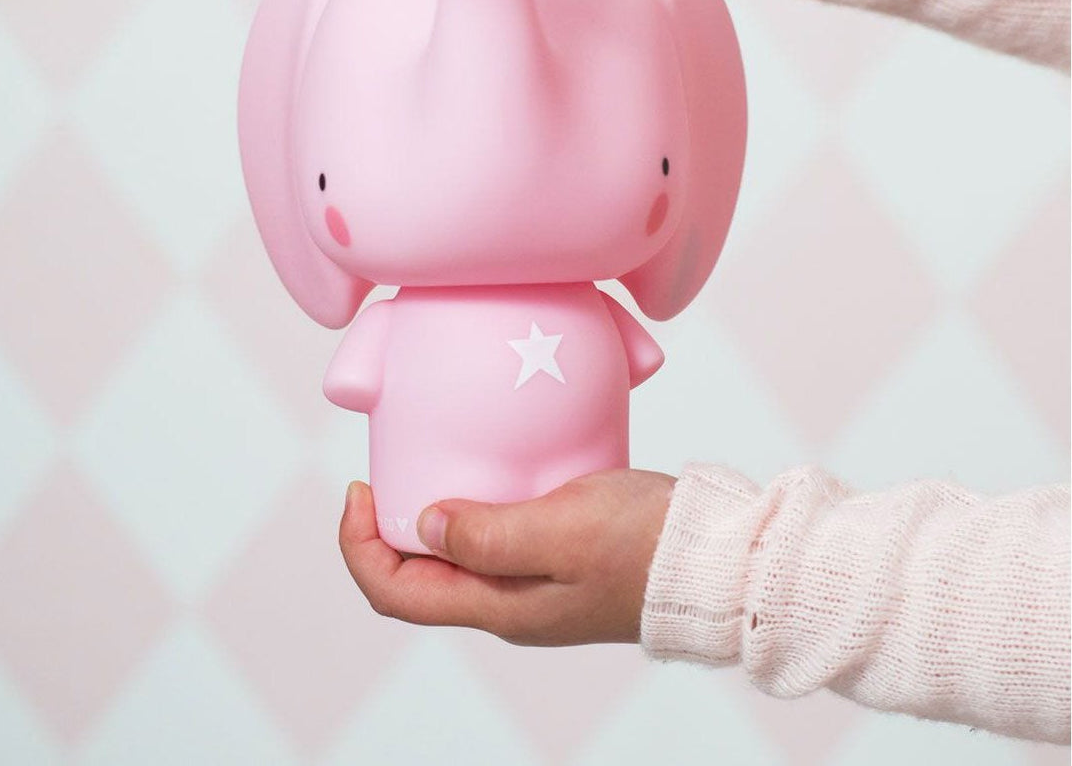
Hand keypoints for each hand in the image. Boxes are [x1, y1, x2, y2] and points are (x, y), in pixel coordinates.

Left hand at [339, 469, 676, 645]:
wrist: (713, 558)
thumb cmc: (644, 543)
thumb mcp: (561, 530)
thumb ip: (488, 533)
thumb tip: (424, 524)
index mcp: (499, 607)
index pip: (397, 594)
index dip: (359, 547)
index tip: (358, 491)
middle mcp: (507, 605)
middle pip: (417, 579)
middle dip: (385, 530)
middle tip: (385, 471)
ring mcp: (533, 587)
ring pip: (453, 560)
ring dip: (427, 518)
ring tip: (428, 463)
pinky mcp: (556, 562)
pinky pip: (491, 541)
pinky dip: (470, 508)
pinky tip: (487, 468)